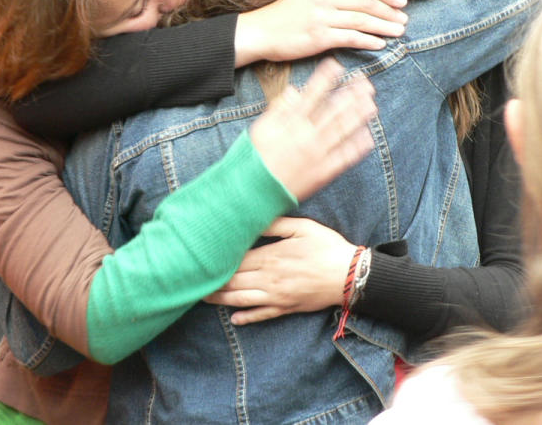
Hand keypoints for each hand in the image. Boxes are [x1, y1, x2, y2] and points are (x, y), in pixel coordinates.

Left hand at [203, 217, 357, 323]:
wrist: (349, 275)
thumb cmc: (327, 247)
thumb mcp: (303, 228)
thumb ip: (276, 225)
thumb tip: (254, 221)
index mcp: (271, 257)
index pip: (237, 261)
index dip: (218, 262)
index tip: (202, 260)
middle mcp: (269, 279)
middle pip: (234, 282)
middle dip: (213, 283)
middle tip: (193, 282)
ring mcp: (277, 297)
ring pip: (242, 300)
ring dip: (221, 300)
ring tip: (204, 298)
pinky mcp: (286, 308)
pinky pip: (262, 315)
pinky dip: (246, 318)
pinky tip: (234, 319)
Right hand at [233, 0, 407, 66]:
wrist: (261, 31)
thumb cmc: (288, 14)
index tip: (403, 0)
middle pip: (367, 2)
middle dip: (390, 10)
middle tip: (405, 18)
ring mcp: (322, 16)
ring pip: (363, 19)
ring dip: (385, 26)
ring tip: (399, 30)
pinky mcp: (319, 36)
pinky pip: (351, 37)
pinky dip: (369, 40)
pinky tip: (380, 44)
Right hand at [248, 58, 375, 201]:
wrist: (254, 191)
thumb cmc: (255, 158)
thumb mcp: (261, 128)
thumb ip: (279, 108)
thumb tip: (294, 91)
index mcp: (291, 123)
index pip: (312, 94)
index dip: (326, 78)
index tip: (338, 65)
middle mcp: (307, 136)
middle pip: (334, 111)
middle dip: (352, 94)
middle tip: (366, 82)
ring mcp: (318, 155)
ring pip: (343, 131)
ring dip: (359, 117)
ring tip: (372, 104)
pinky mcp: (323, 173)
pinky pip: (344, 157)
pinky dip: (357, 147)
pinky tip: (368, 137)